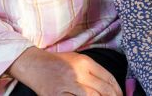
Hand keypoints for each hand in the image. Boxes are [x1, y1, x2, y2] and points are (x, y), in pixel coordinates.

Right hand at [8, 46, 122, 95]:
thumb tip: (109, 86)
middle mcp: (78, 72)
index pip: (107, 78)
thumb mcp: (77, 59)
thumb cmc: (57, 62)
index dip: (117, 90)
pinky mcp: (56, 95)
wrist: (33, 64)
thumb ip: (93, 70)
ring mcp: (67, 85)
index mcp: (84, 61)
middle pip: (103, 90)